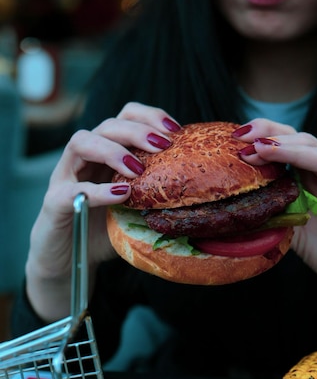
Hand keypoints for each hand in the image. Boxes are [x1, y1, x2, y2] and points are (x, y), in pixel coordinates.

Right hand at [25, 102, 179, 320]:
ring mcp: (65, 177)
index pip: (125, 118)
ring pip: (81, 142)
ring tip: (137, 170)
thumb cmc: (104, 233)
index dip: (149, 116)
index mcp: (107, 154)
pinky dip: (97, 191)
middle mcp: (84, 159)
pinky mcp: (54, 203)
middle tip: (162, 145)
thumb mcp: (136, 212)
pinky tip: (120, 196)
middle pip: (107, 125)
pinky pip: (72, 190)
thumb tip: (199, 201)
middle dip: (137, 130)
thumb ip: (156, 200)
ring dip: (113, 151)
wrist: (68, 262)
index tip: (175, 129)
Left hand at [234, 120, 316, 298]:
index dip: (261, 137)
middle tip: (243, 141)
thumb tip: (233, 213)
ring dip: (294, 150)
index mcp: (309, 176)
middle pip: (302, 142)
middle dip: (271, 139)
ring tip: (266, 148)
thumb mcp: (290, 231)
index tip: (234, 139)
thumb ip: (271, 216)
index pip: (286, 145)